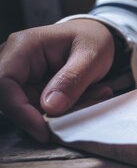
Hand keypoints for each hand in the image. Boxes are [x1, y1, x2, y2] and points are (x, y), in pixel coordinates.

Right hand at [0, 19, 115, 141]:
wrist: (96, 36)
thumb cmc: (92, 40)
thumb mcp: (91, 57)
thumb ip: (72, 80)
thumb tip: (50, 107)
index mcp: (23, 46)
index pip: (4, 82)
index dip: (19, 110)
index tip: (43, 130)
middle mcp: (14, 61)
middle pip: (12, 100)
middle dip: (44, 114)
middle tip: (78, 114)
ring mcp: (21, 76)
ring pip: (29, 108)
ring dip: (61, 112)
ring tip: (93, 94)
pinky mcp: (31, 88)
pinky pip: (42, 108)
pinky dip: (65, 109)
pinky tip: (89, 95)